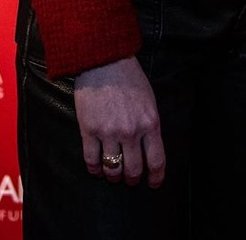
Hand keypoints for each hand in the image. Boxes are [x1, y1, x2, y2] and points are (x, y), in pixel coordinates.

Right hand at [73, 55, 165, 186]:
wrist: (103, 61)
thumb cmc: (129, 78)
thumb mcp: (149, 101)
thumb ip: (149, 125)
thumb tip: (148, 147)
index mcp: (150, 123)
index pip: (156, 160)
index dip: (156, 177)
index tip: (153, 183)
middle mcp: (131, 132)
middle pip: (134, 170)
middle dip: (132, 179)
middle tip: (130, 179)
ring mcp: (109, 133)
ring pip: (112, 169)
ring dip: (113, 176)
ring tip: (113, 174)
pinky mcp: (89, 130)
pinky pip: (91, 160)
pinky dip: (94, 169)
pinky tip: (96, 169)